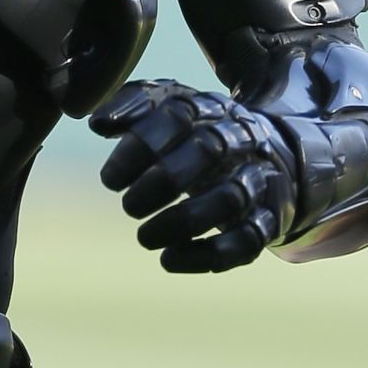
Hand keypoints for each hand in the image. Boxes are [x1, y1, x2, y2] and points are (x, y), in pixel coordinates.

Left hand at [91, 80, 297, 274]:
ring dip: (183, 222)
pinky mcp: (269, 219)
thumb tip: (98, 122)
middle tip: (129, 206)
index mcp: (209, 109)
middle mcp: (240, 139)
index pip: (177, 116)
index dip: (140, 147)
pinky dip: (206, 255)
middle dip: (164, 180)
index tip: (110, 180)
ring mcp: (258, 178)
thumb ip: (131, 107)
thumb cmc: (198, 133)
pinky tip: (169, 260)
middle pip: (210, 149)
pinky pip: (247, 240)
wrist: (268, 153)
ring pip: (231, 197)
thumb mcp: (167, 108)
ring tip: (144, 237)